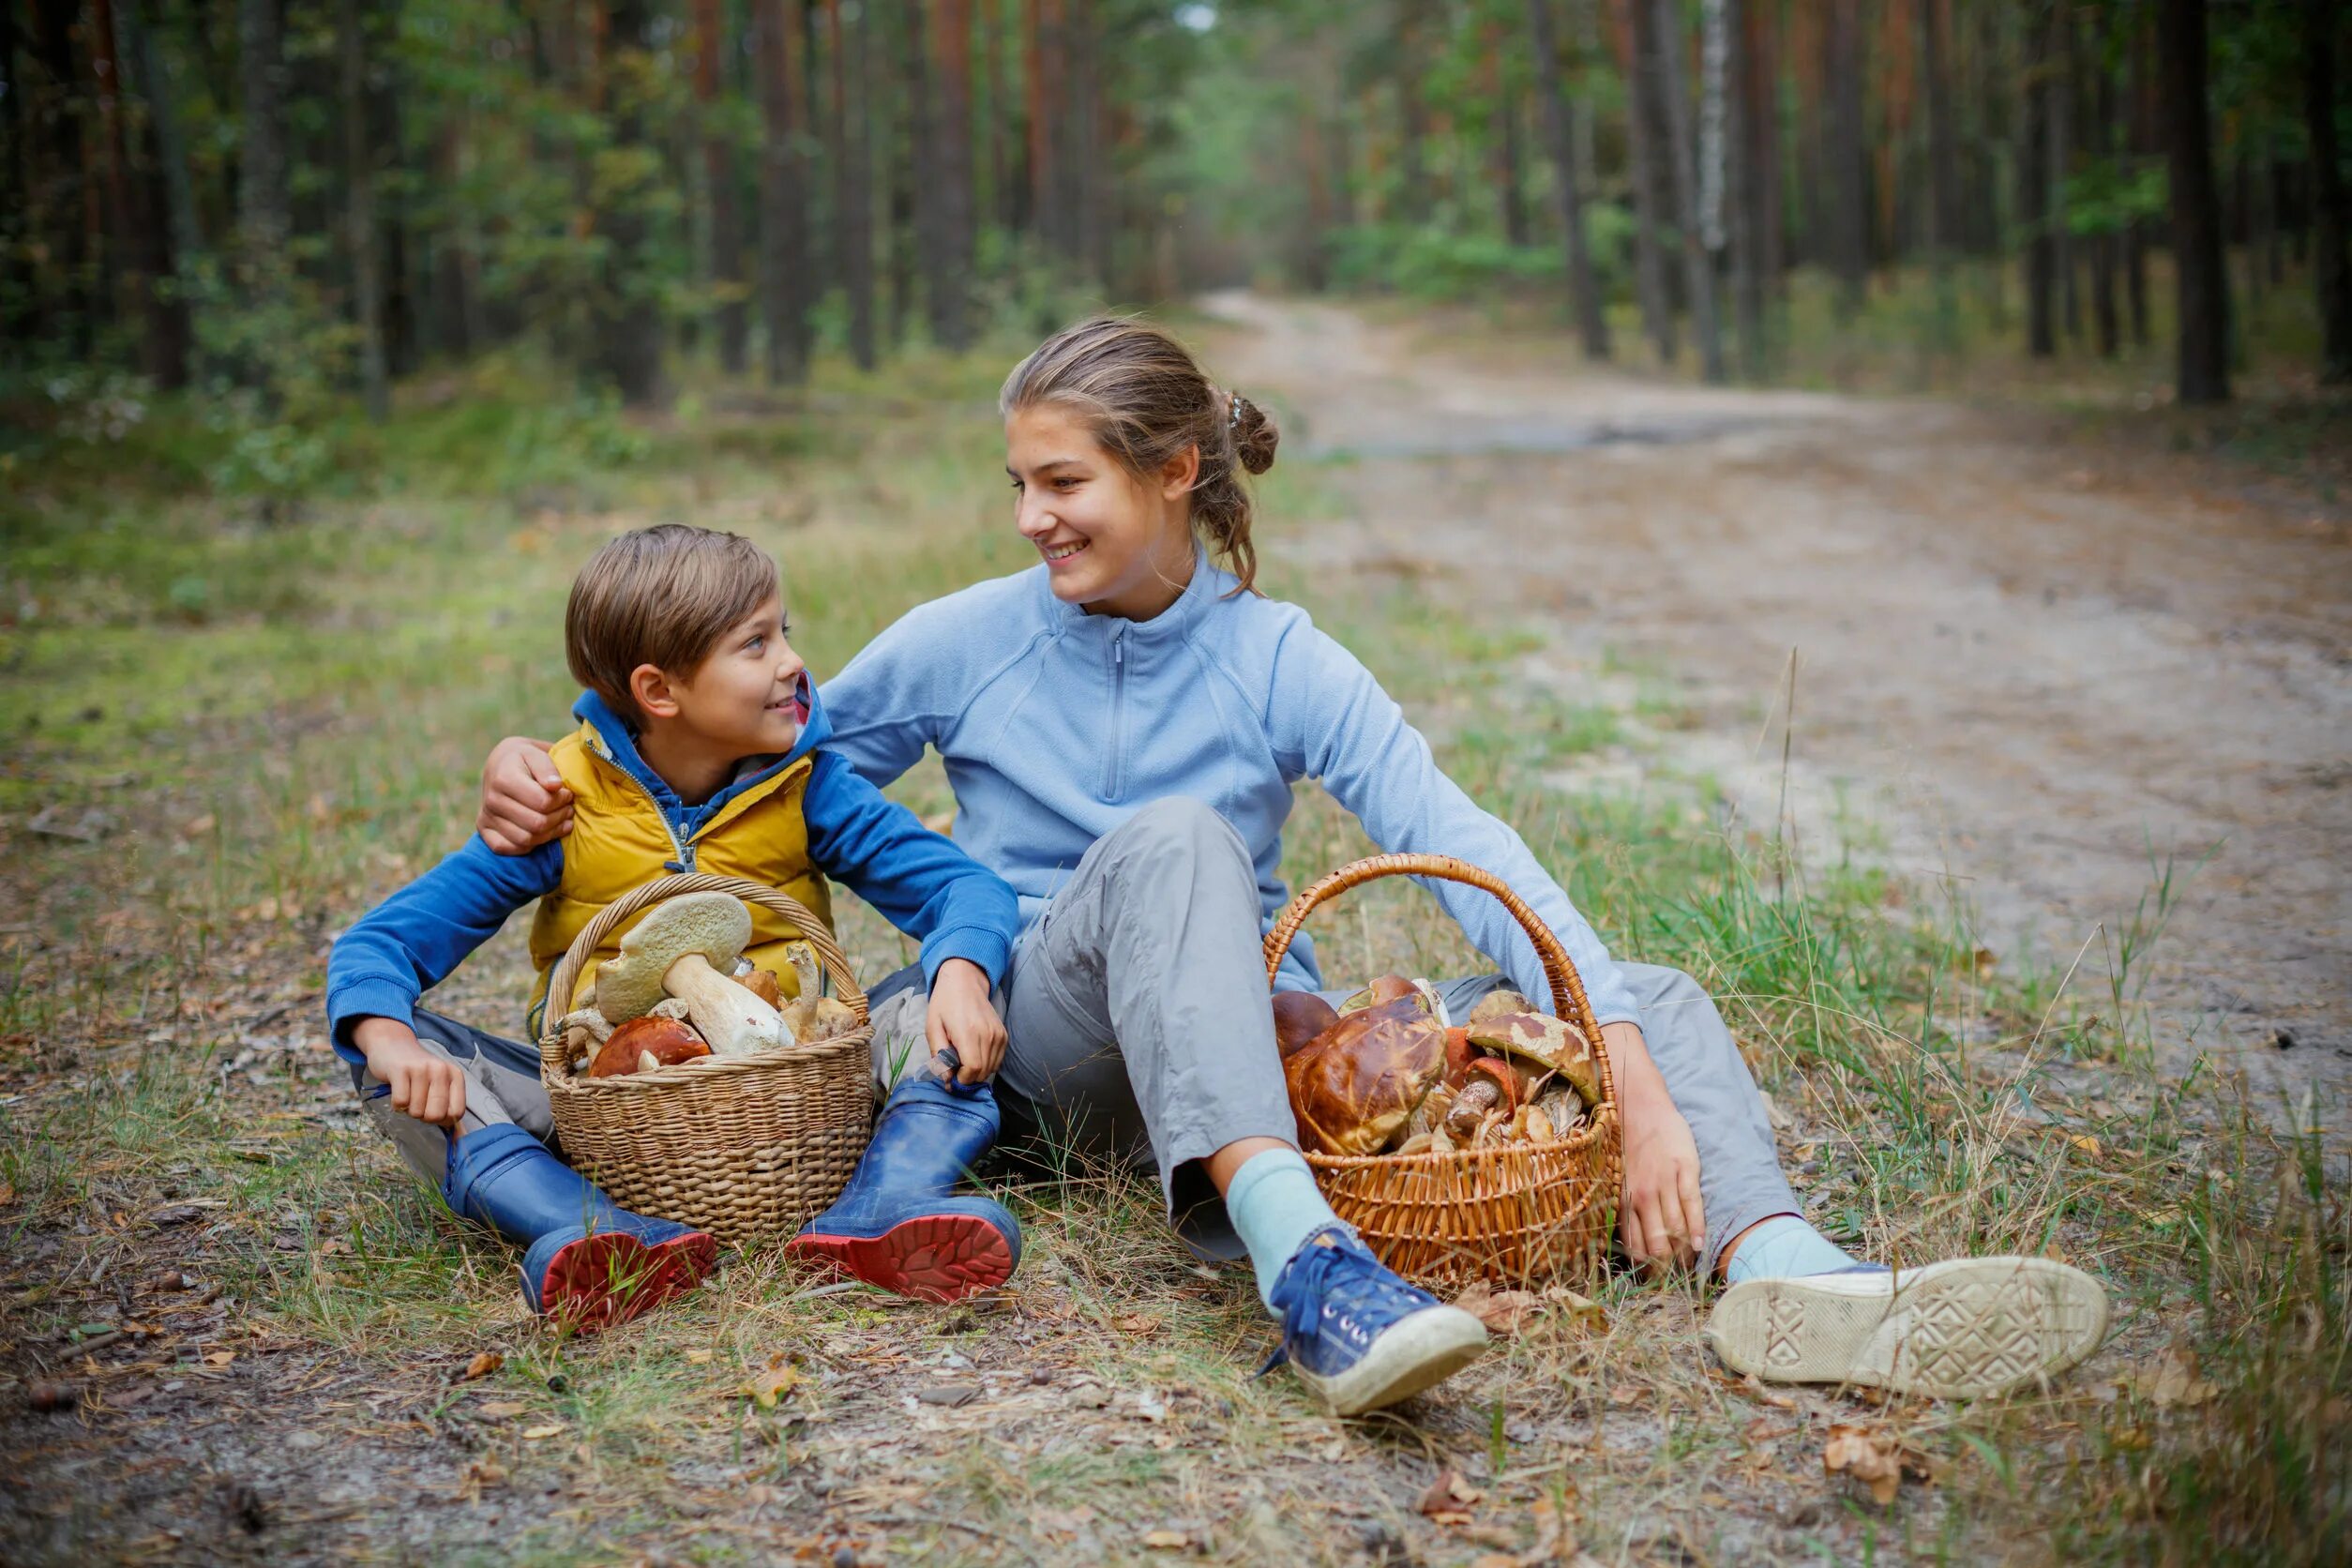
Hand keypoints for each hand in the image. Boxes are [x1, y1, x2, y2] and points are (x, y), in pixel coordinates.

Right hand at [355, 1019, 468, 1129]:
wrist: (393, 1044)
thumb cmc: (418, 1072)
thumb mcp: (440, 1084)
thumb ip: (449, 1108)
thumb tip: (459, 1140)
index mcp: (455, 1075)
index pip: (456, 1113)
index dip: (442, 1119)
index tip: (433, 1110)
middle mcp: (441, 1070)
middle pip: (435, 1115)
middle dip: (423, 1116)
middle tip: (418, 1101)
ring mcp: (421, 1069)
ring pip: (416, 1111)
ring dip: (408, 1109)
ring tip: (408, 1092)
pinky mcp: (400, 1070)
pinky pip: (400, 1103)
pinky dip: (396, 1104)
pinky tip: (397, 1090)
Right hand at [478, 736, 571, 853]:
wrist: (500, 764)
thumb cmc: (524, 758)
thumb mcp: (536, 752)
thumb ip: (547, 767)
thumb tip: (555, 786)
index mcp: (504, 778)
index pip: (543, 802)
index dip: (562, 800)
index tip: (568, 793)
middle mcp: (491, 799)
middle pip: (536, 824)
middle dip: (559, 817)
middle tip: (569, 808)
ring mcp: (486, 816)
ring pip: (526, 840)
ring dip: (551, 832)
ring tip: (562, 819)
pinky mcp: (484, 830)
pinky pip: (508, 848)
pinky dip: (530, 846)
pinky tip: (544, 833)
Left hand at [924, 959, 1006, 1083]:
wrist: (964, 982)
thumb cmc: (944, 1004)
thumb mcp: (932, 1028)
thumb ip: (939, 1056)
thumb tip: (947, 1080)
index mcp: (968, 1032)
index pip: (973, 1069)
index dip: (962, 1079)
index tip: (951, 1077)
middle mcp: (988, 1034)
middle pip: (983, 1072)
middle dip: (968, 1078)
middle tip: (954, 1070)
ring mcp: (999, 1034)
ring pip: (991, 1069)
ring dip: (977, 1072)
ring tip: (963, 1061)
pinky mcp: (1003, 1035)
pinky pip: (997, 1060)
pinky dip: (986, 1064)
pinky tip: (973, 1054)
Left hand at [1605, 1021, 1704, 1273]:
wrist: (1641, 1107)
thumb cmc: (1629, 1147)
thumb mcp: (1620, 1180)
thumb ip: (1626, 1209)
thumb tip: (1632, 1244)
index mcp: (1625, 1200)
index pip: (1636, 1246)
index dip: (1647, 1268)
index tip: (1656, 1279)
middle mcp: (1642, 1195)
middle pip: (1658, 1244)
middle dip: (1668, 1268)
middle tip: (1676, 1278)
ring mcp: (1664, 1183)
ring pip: (1676, 1229)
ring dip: (1685, 1253)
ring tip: (1691, 1265)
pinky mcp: (1684, 1170)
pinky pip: (1692, 1206)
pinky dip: (1696, 1229)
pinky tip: (1700, 1245)